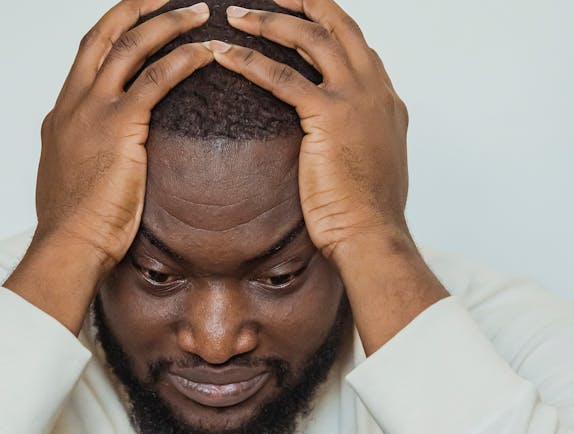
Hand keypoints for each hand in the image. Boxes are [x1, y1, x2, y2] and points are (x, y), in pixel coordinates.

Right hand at [6, 0, 211, 331]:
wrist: (68, 245)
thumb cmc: (75, 229)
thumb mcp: (72, 183)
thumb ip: (85, 161)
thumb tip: (101, 164)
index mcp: (61, 115)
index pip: (88, 56)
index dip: (114, 31)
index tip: (137, 18)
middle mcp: (73, 103)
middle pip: (104, 33)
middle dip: (137, 6)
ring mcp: (92, 111)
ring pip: (131, 44)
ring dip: (168, 22)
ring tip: (200, 11)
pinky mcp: (117, 127)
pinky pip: (155, 79)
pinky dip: (182, 59)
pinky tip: (206, 51)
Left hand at [212, 2, 447, 354]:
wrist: (372, 236)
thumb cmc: (365, 216)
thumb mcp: (369, 167)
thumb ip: (358, 143)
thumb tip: (341, 148)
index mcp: (385, 99)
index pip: (354, 44)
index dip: (325, 24)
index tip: (298, 15)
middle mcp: (374, 89)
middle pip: (337, 23)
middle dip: (302, 1)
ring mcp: (355, 98)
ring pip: (310, 38)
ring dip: (269, 21)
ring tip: (235, 14)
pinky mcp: (330, 116)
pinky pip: (283, 77)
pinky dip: (250, 62)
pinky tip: (224, 55)